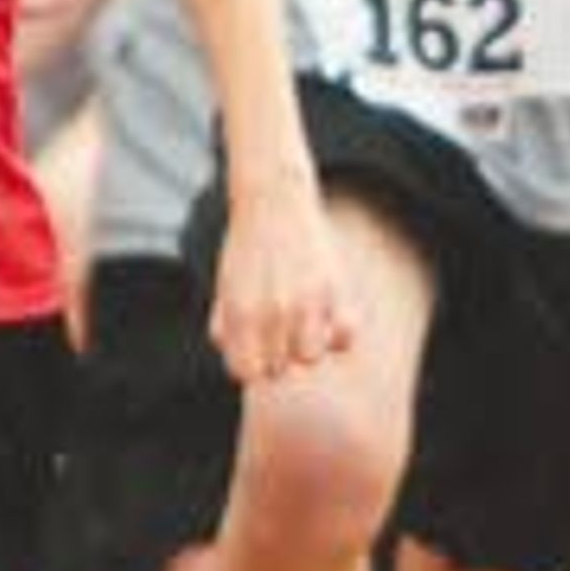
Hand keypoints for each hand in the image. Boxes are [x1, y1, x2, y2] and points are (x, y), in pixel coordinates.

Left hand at [208, 178, 352, 387]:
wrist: (272, 198)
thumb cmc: (246, 248)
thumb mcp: (226, 288)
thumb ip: (226, 329)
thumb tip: (244, 369)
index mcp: (240, 314)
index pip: (247, 372)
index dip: (253, 364)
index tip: (258, 347)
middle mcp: (271, 312)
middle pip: (278, 369)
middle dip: (278, 354)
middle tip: (279, 328)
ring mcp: (304, 302)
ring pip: (310, 357)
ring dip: (308, 345)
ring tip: (304, 323)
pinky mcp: (332, 289)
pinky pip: (343, 336)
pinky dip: (338, 332)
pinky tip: (328, 314)